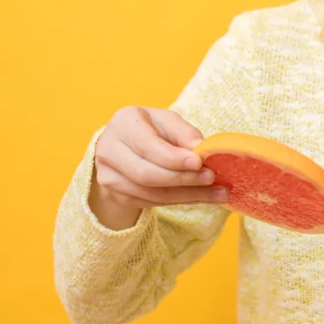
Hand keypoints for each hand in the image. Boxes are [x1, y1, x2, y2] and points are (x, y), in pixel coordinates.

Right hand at [89, 107, 226, 228]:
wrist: (124, 147)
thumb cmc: (151, 128)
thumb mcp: (167, 121)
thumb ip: (184, 132)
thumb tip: (202, 149)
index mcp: (123, 123)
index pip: (148, 146)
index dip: (174, 158)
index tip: (199, 163)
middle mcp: (109, 150)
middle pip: (146, 174)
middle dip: (183, 179)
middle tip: (211, 178)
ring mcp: (108, 176)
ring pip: (150, 193)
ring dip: (186, 195)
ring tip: (216, 193)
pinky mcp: (116, 195)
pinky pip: (151, 202)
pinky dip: (179, 201)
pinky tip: (201, 197)